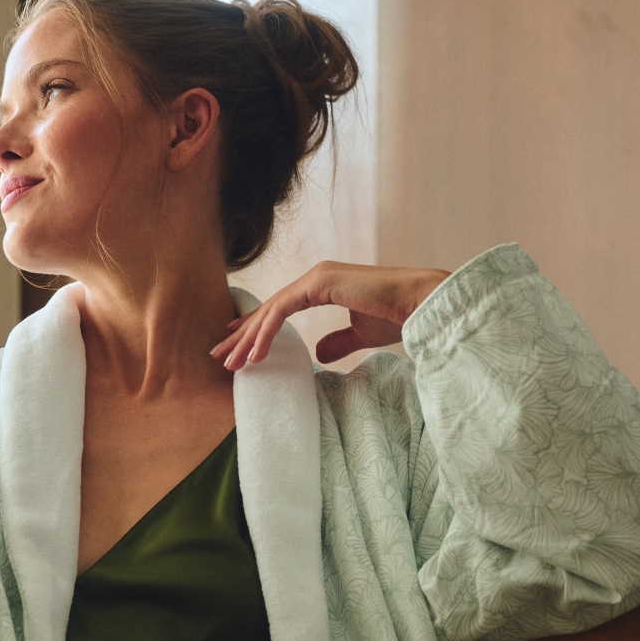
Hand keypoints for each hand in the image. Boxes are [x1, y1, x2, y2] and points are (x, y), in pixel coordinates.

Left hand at [210, 261, 451, 369]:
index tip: (237, 346)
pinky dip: (266, 333)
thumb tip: (319, 353)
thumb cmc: (397, 316)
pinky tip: (255, 355)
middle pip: (269, 308)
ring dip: (249, 338)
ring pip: (271, 310)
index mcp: (323, 285)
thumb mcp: (361, 334)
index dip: (257, 327)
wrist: (420, 304)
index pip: (280, 308)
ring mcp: (317, 276)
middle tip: (219, 356)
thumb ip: (338, 341)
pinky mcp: (320, 283)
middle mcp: (316, 277)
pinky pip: (283, 311)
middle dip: (242, 334)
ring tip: (231, 364)